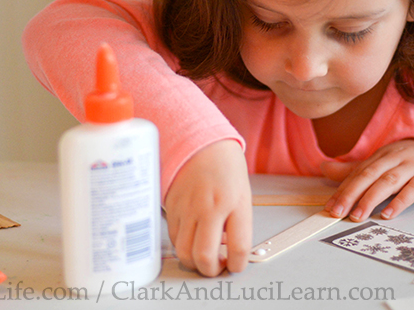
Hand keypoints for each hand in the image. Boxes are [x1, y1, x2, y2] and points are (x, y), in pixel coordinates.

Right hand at [164, 140, 251, 276]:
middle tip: (217, 266)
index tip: (236, 266)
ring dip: (194, 261)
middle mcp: (208, 207)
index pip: (238, 247)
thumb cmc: (224, 166)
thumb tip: (228, 250)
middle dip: (211, 270)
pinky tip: (192, 238)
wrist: (199, 143)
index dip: (237, 265)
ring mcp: (186, 208)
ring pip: (184, 252)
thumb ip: (238, 224)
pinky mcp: (171, 207)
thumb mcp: (242, 195)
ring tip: (204, 256)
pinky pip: (173, 238)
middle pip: (204, 256)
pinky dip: (183, 245)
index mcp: (233, 202)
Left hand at [321, 139, 413, 221]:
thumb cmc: (407, 162)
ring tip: (358, 216)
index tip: (329, 207)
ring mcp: (413, 166)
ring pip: (389, 182)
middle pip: (369, 175)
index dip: (342, 189)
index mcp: (380, 155)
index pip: (358, 173)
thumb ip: (354, 170)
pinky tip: (387, 214)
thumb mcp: (381, 163)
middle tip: (337, 212)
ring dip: (371, 199)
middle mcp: (395, 158)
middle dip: (351, 194)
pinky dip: (400, 202)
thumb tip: (324, 169)